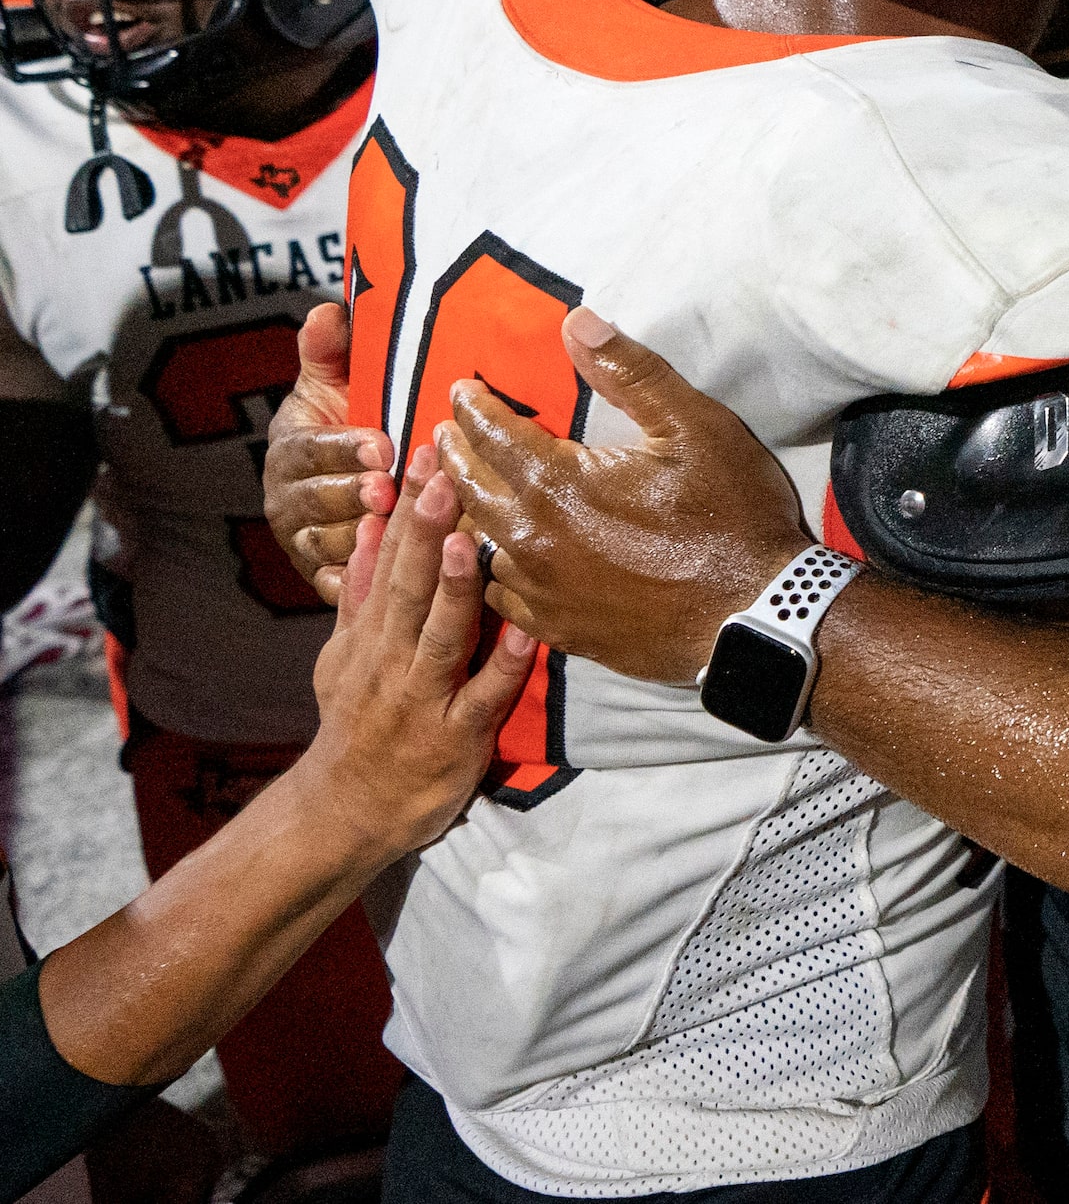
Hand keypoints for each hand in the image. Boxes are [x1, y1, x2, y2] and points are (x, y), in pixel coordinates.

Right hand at [264, 301, 393, 603]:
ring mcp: (304, 543)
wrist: (358, 487)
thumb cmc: (355, 425)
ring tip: (411, 530)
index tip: (381, 446)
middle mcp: (286, 501)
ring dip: (369, 539)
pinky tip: (404, 573)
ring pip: (331, 545)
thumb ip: (330, 351)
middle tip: (392, 491)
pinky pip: (342, 584)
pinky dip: (369, 581)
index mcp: (288, 452)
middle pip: (316, 502)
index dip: (343, 449)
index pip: (308, 450)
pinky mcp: (325, 578)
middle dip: (355, 496)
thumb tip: (327, 311)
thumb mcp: (339, 385)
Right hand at [299, 443, 537, 857]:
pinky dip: (505, 662)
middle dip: (425, 531)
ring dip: (456, 588)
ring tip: (472, 538)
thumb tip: (369, 524)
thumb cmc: (358, 721)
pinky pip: (485, 695)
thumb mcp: (343, 655)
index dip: (404, 508)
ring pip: (440, 635)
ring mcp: (422, 697)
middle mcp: (390, 658)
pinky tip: (528, 627)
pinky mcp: (455, 736)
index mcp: (368, 633)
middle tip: (445, 473)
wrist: (345, 811)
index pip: (386, 559)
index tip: (423, 454)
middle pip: (408, 586)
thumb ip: (361, 592)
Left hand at [439, 309, 811, 684]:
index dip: (473, 406)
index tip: (461, 390)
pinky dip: (491, 571)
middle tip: (444, 435)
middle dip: (455, 454)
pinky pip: (503, 598)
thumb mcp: (694, 427)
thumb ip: (629, 373)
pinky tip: (499, 561)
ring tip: (465, 495)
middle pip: (470, 488)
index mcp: (558, 483)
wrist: (757, 615)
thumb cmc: (731, 515)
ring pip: (478, 546)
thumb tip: (575, 321)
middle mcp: (534, 538)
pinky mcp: (560, 630)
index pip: (492, 433)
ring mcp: (543, 591)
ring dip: (466, 514)